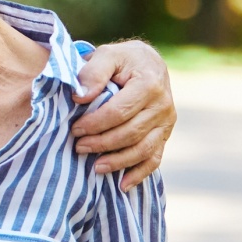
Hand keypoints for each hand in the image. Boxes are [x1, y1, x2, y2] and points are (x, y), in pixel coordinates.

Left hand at [70, 39, 175, 189]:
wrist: (147, 63)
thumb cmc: (122, 60)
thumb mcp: (107, 55)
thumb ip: (93, 72)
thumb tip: (80, 97)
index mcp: (149, 84)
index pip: (119, 112)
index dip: (95, 123)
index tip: (75, 129)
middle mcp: (163, 104)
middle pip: (130, 133)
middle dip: (102, 143)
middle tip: (79, 147)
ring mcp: (167, 122)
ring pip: (143, 149)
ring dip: (118, 162)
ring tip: (95, 167)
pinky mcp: (165, 134)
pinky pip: (155, 158)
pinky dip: (139, 174)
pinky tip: (122, 185)